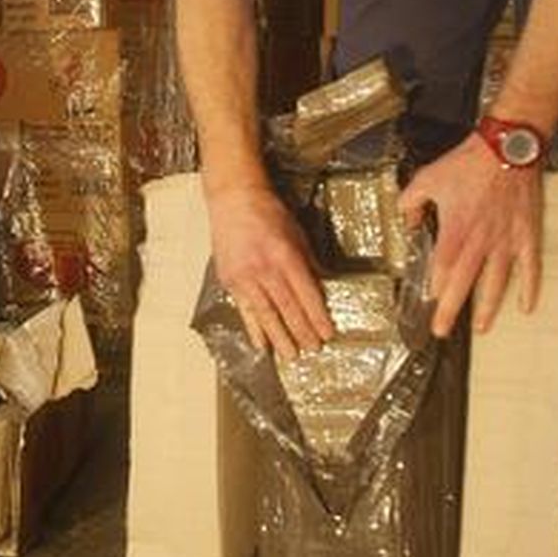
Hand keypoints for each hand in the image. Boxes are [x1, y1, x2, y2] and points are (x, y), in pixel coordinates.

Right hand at [206, 184, 334, 356]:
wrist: (234, 201)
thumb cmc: (268, 213)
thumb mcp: (298, 234)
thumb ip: (310, 263)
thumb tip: (324, 286)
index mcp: (285, 256)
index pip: (306, 294)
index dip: (317, 316)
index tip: (327, 333)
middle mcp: (264, 269)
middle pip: (287, 308)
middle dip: (302, 331)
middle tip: (313, 349)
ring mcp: (244, 277)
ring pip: (265, 314)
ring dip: (280, 337)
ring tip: (291, 356)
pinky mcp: (230, 281)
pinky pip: (244, 311)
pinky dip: (254, 329)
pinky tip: (262, 345)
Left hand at [400, 134, 542, 336]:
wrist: (508, 146)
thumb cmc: (469, 162)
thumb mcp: (427, 179)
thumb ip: (410, 203)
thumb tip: (406, 222)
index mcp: (456, 229)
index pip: (441, 267)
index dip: (435, 287)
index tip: (429, 301)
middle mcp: (481, 240)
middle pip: (464, 283)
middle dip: (452, 310)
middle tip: (443, 330)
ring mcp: (507, 240)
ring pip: (497, 282)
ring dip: (489, 308)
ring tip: (482, 328)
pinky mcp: (527, 234)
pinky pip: (531, 267)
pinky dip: (530, 288)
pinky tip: (527, 307)